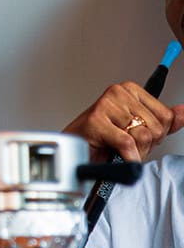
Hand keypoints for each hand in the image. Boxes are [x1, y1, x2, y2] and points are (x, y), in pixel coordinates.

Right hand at [63, 81, 183, 162]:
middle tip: (128, 147)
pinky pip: (127, 143)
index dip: (157, 134)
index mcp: (130, 90)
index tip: (140, 137)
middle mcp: (118, 93)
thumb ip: (163, 122)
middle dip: (145, 145)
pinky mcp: (96, 121)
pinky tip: (120, 157)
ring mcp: (106, 105)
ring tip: (120, 151)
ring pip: (143, 135)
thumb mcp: (137, 130)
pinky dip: (127, 156)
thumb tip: (183, 113)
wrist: (73, 155)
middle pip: (156, 127)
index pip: (166, 115)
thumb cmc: (100, 142)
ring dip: (134, 152)